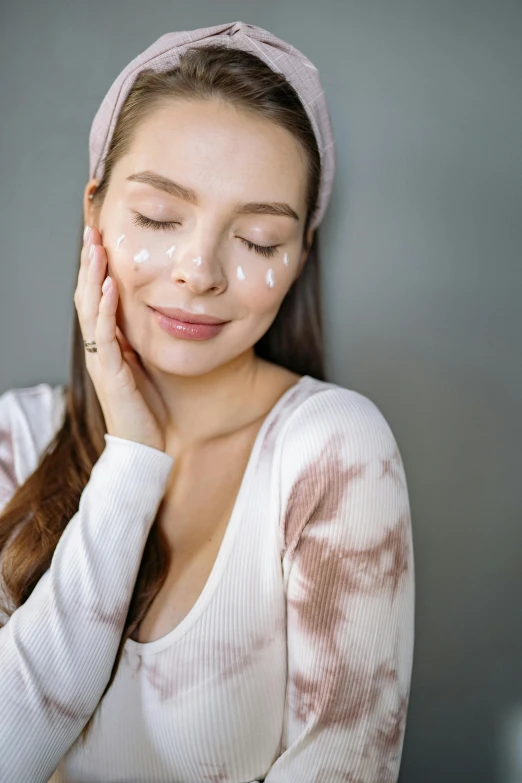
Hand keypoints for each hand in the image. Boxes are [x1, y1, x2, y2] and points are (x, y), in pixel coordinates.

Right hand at [74, 225, 166, 451]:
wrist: (145, 449)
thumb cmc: (147, 410)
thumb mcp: (145, 367)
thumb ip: (139, 343)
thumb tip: (150, 315)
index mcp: (107, 347)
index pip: (97, 300)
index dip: (97, 271)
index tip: (102, 241)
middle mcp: (99, 350)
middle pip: (88, 298)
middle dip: (90, 264)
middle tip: (92, 232)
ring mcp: (101, 361)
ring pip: (91, 311)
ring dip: (93, 277)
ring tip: (96, 248)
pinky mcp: (110, 374)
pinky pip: (104, 335)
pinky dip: (106, 309)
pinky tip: (111, 285)